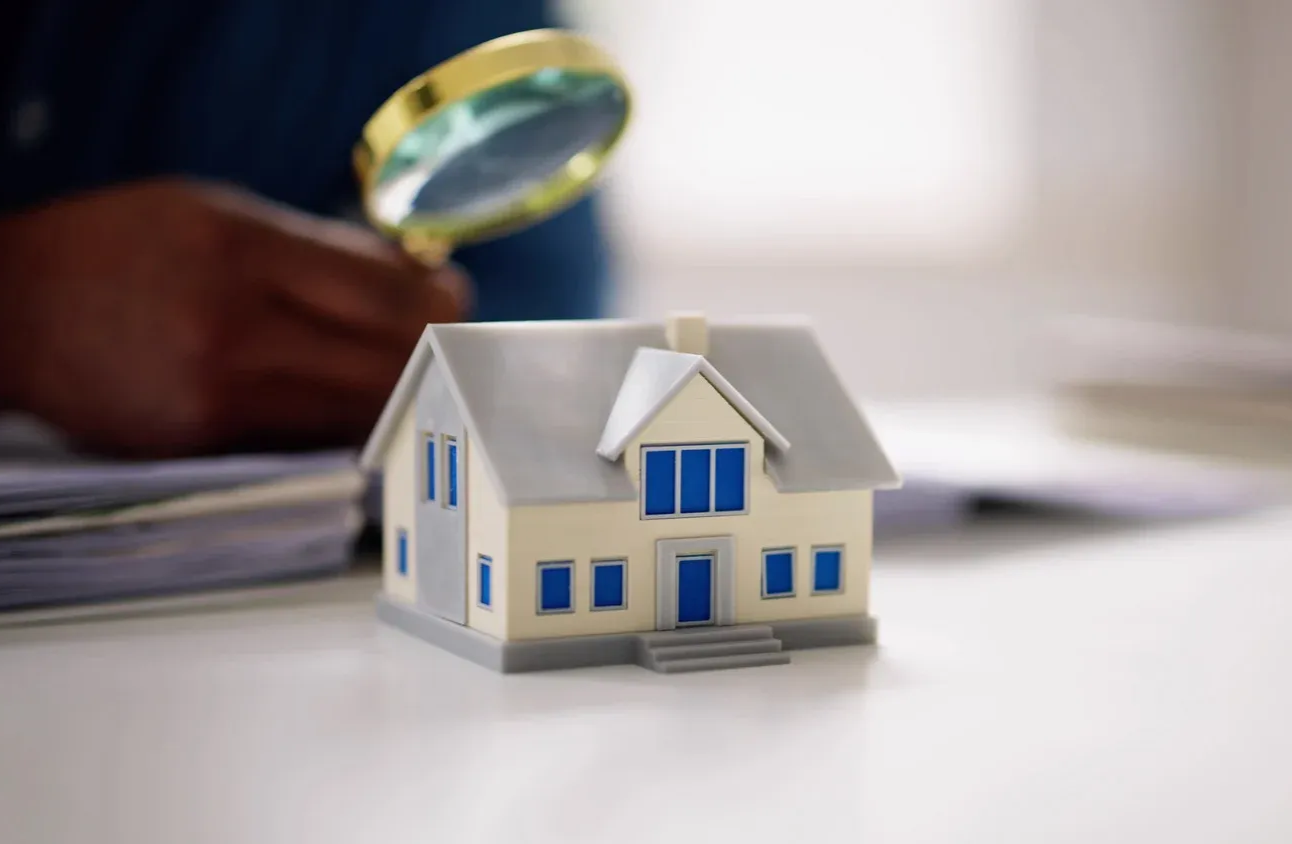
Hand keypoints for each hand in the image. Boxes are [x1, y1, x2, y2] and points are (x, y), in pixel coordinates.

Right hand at [0, 177, 469, 457]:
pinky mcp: (206, 442)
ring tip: (405, 365)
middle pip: (386, 357)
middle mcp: (234, 327)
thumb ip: (318, 247)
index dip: (439, 298)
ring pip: (358, 408)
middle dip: (434, 347)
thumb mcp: (217, 213)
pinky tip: (348, 396)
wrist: (14, 310)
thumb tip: (414, 274)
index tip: (454, 295)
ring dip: (399, 389)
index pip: (383, 289)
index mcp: (241, 250)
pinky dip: (343, 418)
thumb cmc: (121, 246)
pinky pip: (309, 437)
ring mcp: (220, 394)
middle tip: (446, 336)